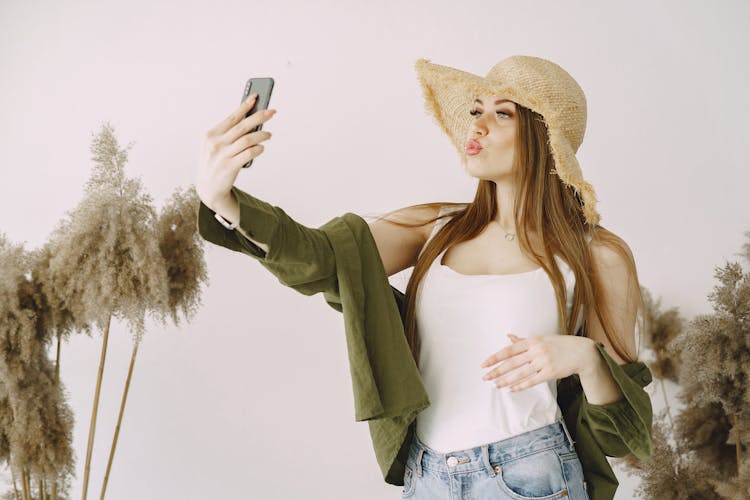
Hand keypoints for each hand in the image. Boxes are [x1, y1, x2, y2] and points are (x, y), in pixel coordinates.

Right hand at [195, 93, 275, 210]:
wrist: (208, 188)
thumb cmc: (216, 163)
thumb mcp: (216, 146)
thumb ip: (230, 134)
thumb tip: (252, 121)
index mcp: (212, 134)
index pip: (232, 117)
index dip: (245, 106)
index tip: (256, 96)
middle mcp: (216, 143)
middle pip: (242, 125)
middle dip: (259, 116)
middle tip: (272, 112)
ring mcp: (223, 155)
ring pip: (247, 139)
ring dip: (261, 135)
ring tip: (269, 134)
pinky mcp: (230, 167)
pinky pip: (249, 153)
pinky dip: (258, 149)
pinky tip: (262, 147)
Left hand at [479, 333, 593, 391]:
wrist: (582, 352)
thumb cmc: (560, 345)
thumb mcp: (542, 339)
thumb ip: (523, 340)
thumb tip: (508, 336)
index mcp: (532, 341)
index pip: (509, 350)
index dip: (495, 357)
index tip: (484, 364)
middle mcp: (536, 351)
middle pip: (512, 362)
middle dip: (496, 370)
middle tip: (485, 377)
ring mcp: (543, 362)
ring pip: (520, 373)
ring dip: (506, 380)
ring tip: (495, 385)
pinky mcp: (550, 373)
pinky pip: (532, 381)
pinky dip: (521, 386)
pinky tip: (511, 389)